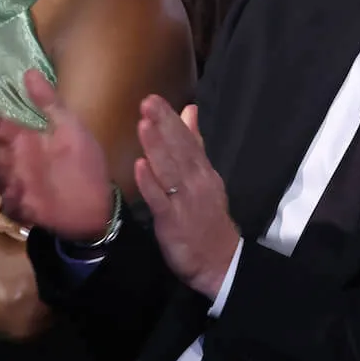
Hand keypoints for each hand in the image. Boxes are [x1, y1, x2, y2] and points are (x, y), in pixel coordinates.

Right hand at [0, 70, 113, 241]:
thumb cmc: (84, 163)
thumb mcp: (70, 127)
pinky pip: (13, 200)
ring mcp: (18, 184)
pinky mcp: (25, 206)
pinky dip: (10, 194)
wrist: (97, 203)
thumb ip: (50, 103)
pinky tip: (11, 186)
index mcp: (27, 142)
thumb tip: (29, 72)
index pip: (1, 126)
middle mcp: (17, 162)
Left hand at [135, 97, 239, 299]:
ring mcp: (185, 201)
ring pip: (169, 170)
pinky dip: (151, 183)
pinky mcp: (172, 221)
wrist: (220, 261)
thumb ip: (195, 144)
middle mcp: (196, 182)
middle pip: (179, 150)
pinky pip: (160, 200)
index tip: (154, 99)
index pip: (188, 140)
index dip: (171, 120)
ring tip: (144, 125)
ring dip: (156, 147)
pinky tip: (140, 167)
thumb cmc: (207, 218)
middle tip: (147, 102)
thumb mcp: (205, 177)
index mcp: (203, 171)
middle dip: (163, 126)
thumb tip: (189, 111)